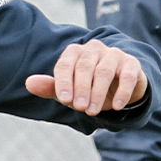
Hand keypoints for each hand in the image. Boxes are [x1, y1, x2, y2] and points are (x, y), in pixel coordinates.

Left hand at [26, 40, 147, 115]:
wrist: (119, 89)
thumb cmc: (88, 88)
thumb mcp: (69, 91)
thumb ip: (50, 88)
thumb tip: (28, 83)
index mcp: (74, 53)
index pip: (65, 65)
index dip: (64, 82)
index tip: (65, 100)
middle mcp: (93, 49)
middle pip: (84, 67)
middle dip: (81, 89)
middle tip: (80, 108)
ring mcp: (113, 54)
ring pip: (104, 71)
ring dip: (98, 93)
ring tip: (93, 112)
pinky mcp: (132, 63)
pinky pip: (127, 75)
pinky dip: (122, 91)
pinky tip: (117, 106)